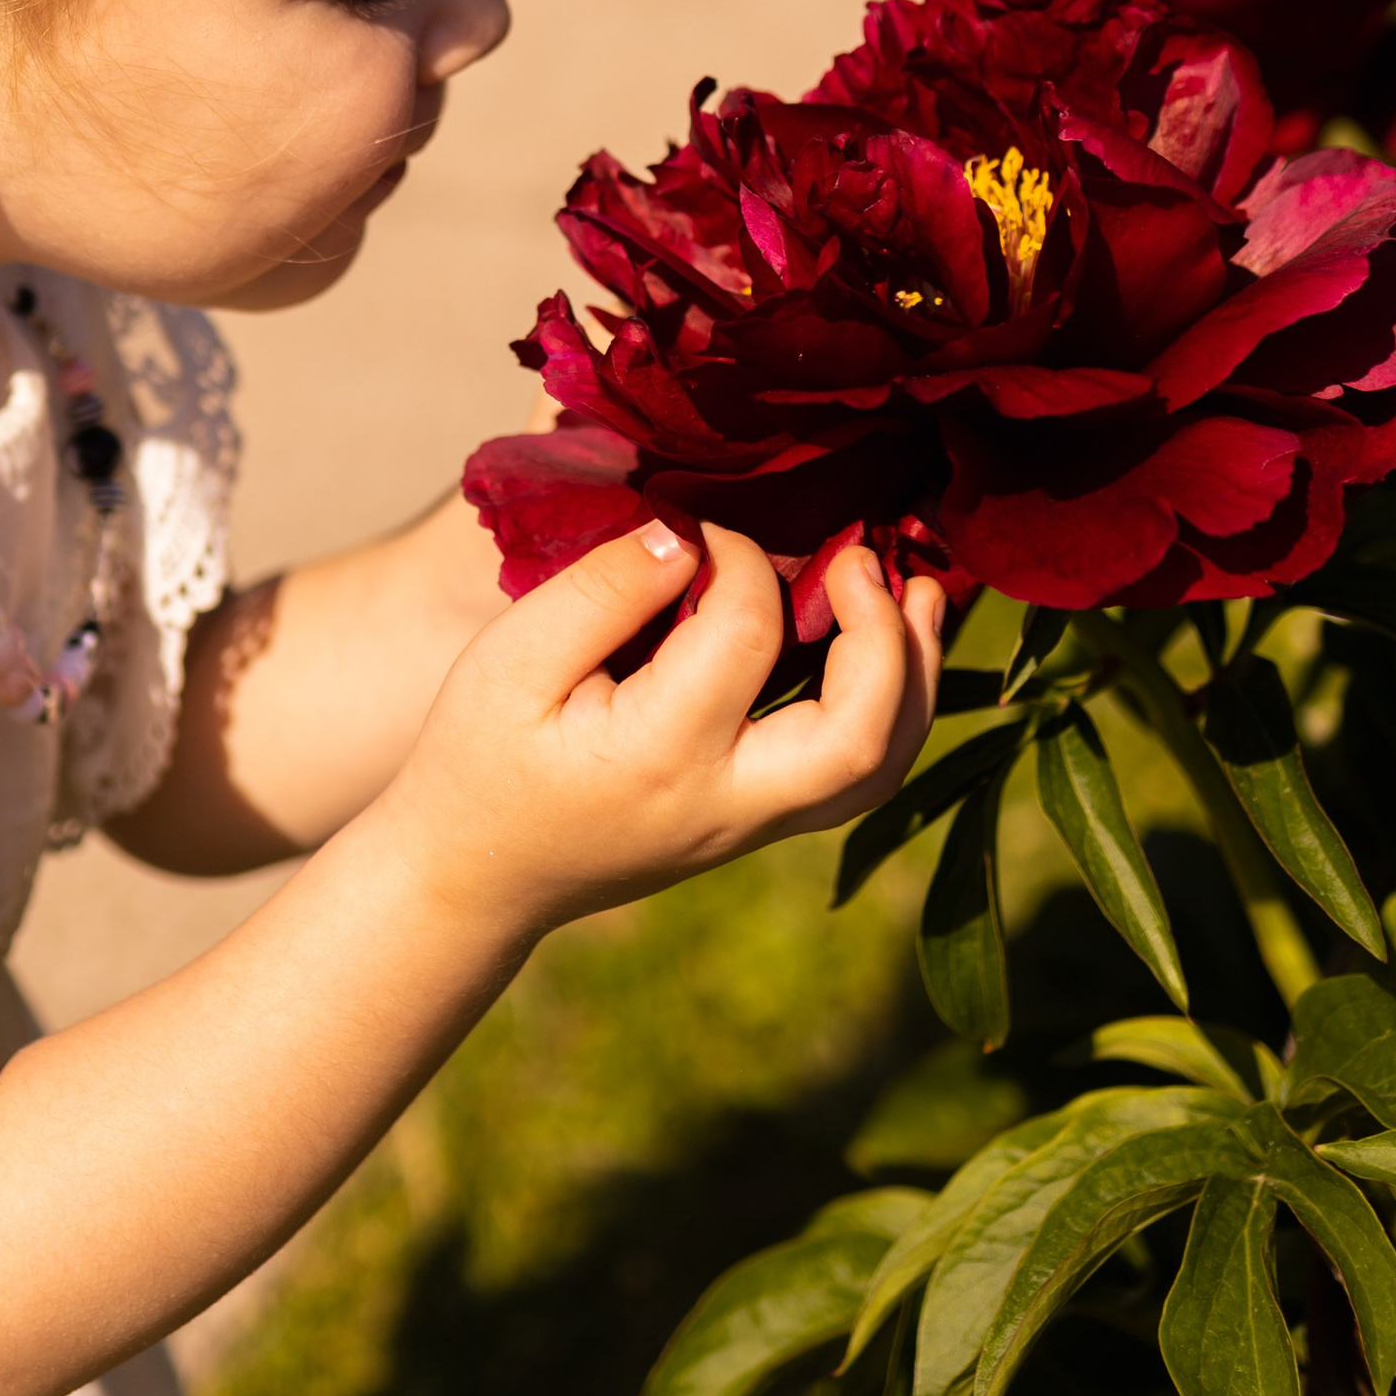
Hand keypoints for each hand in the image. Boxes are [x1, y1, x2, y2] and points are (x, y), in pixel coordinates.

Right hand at [378, 527, 942, 943]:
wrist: (472, 873)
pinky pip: (856, 776)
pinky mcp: (757, 825)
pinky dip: (891, 708)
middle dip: (887, 636)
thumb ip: (601, 591)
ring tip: (922, 593)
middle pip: (861, 737)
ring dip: (915, 678)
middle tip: (868, 555)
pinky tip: (886, 646)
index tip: (705, 521)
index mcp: (660, 756)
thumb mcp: (508, 659)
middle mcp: (728, 804)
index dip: (741, 556)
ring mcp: (751, 827)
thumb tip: (689, 534)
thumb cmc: (478, 755)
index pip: (746, 634)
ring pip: (878, 769)